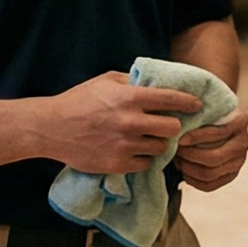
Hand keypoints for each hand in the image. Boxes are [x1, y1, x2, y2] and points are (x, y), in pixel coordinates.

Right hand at [42, 73, 202, 174]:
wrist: (51, 128)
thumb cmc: (78, 101)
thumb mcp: (105, 81)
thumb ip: (132, 81)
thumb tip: (157, 82)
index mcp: (129, 98)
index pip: (171, 99)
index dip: (188, 102)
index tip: (196, 105)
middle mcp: (130, 122)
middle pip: (172, 128)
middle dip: (172, 126)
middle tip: (166, 125)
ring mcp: (124, 145)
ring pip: (160, 148)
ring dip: (157, 143)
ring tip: (147, 138)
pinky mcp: (117, 165)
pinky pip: (146, 164)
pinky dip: (144, 158)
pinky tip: (135, 150)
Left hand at [175, 106, 247, 191]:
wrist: (218, 121)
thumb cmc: (206, 111)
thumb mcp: (205, 105)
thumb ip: (196, 110)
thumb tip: (177, 123)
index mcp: (240, 121)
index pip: (217, 133)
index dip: (195, 138)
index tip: (178, 138)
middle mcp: (244, 142)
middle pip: (213, 158)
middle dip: (189, 156)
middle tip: (174, 151)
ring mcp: (239, 161)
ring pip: (209, 174)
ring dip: (188, 169)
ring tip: (177, 160)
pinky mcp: (231, 175)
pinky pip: (209, 186)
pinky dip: (192, 180)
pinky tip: (183, 171)